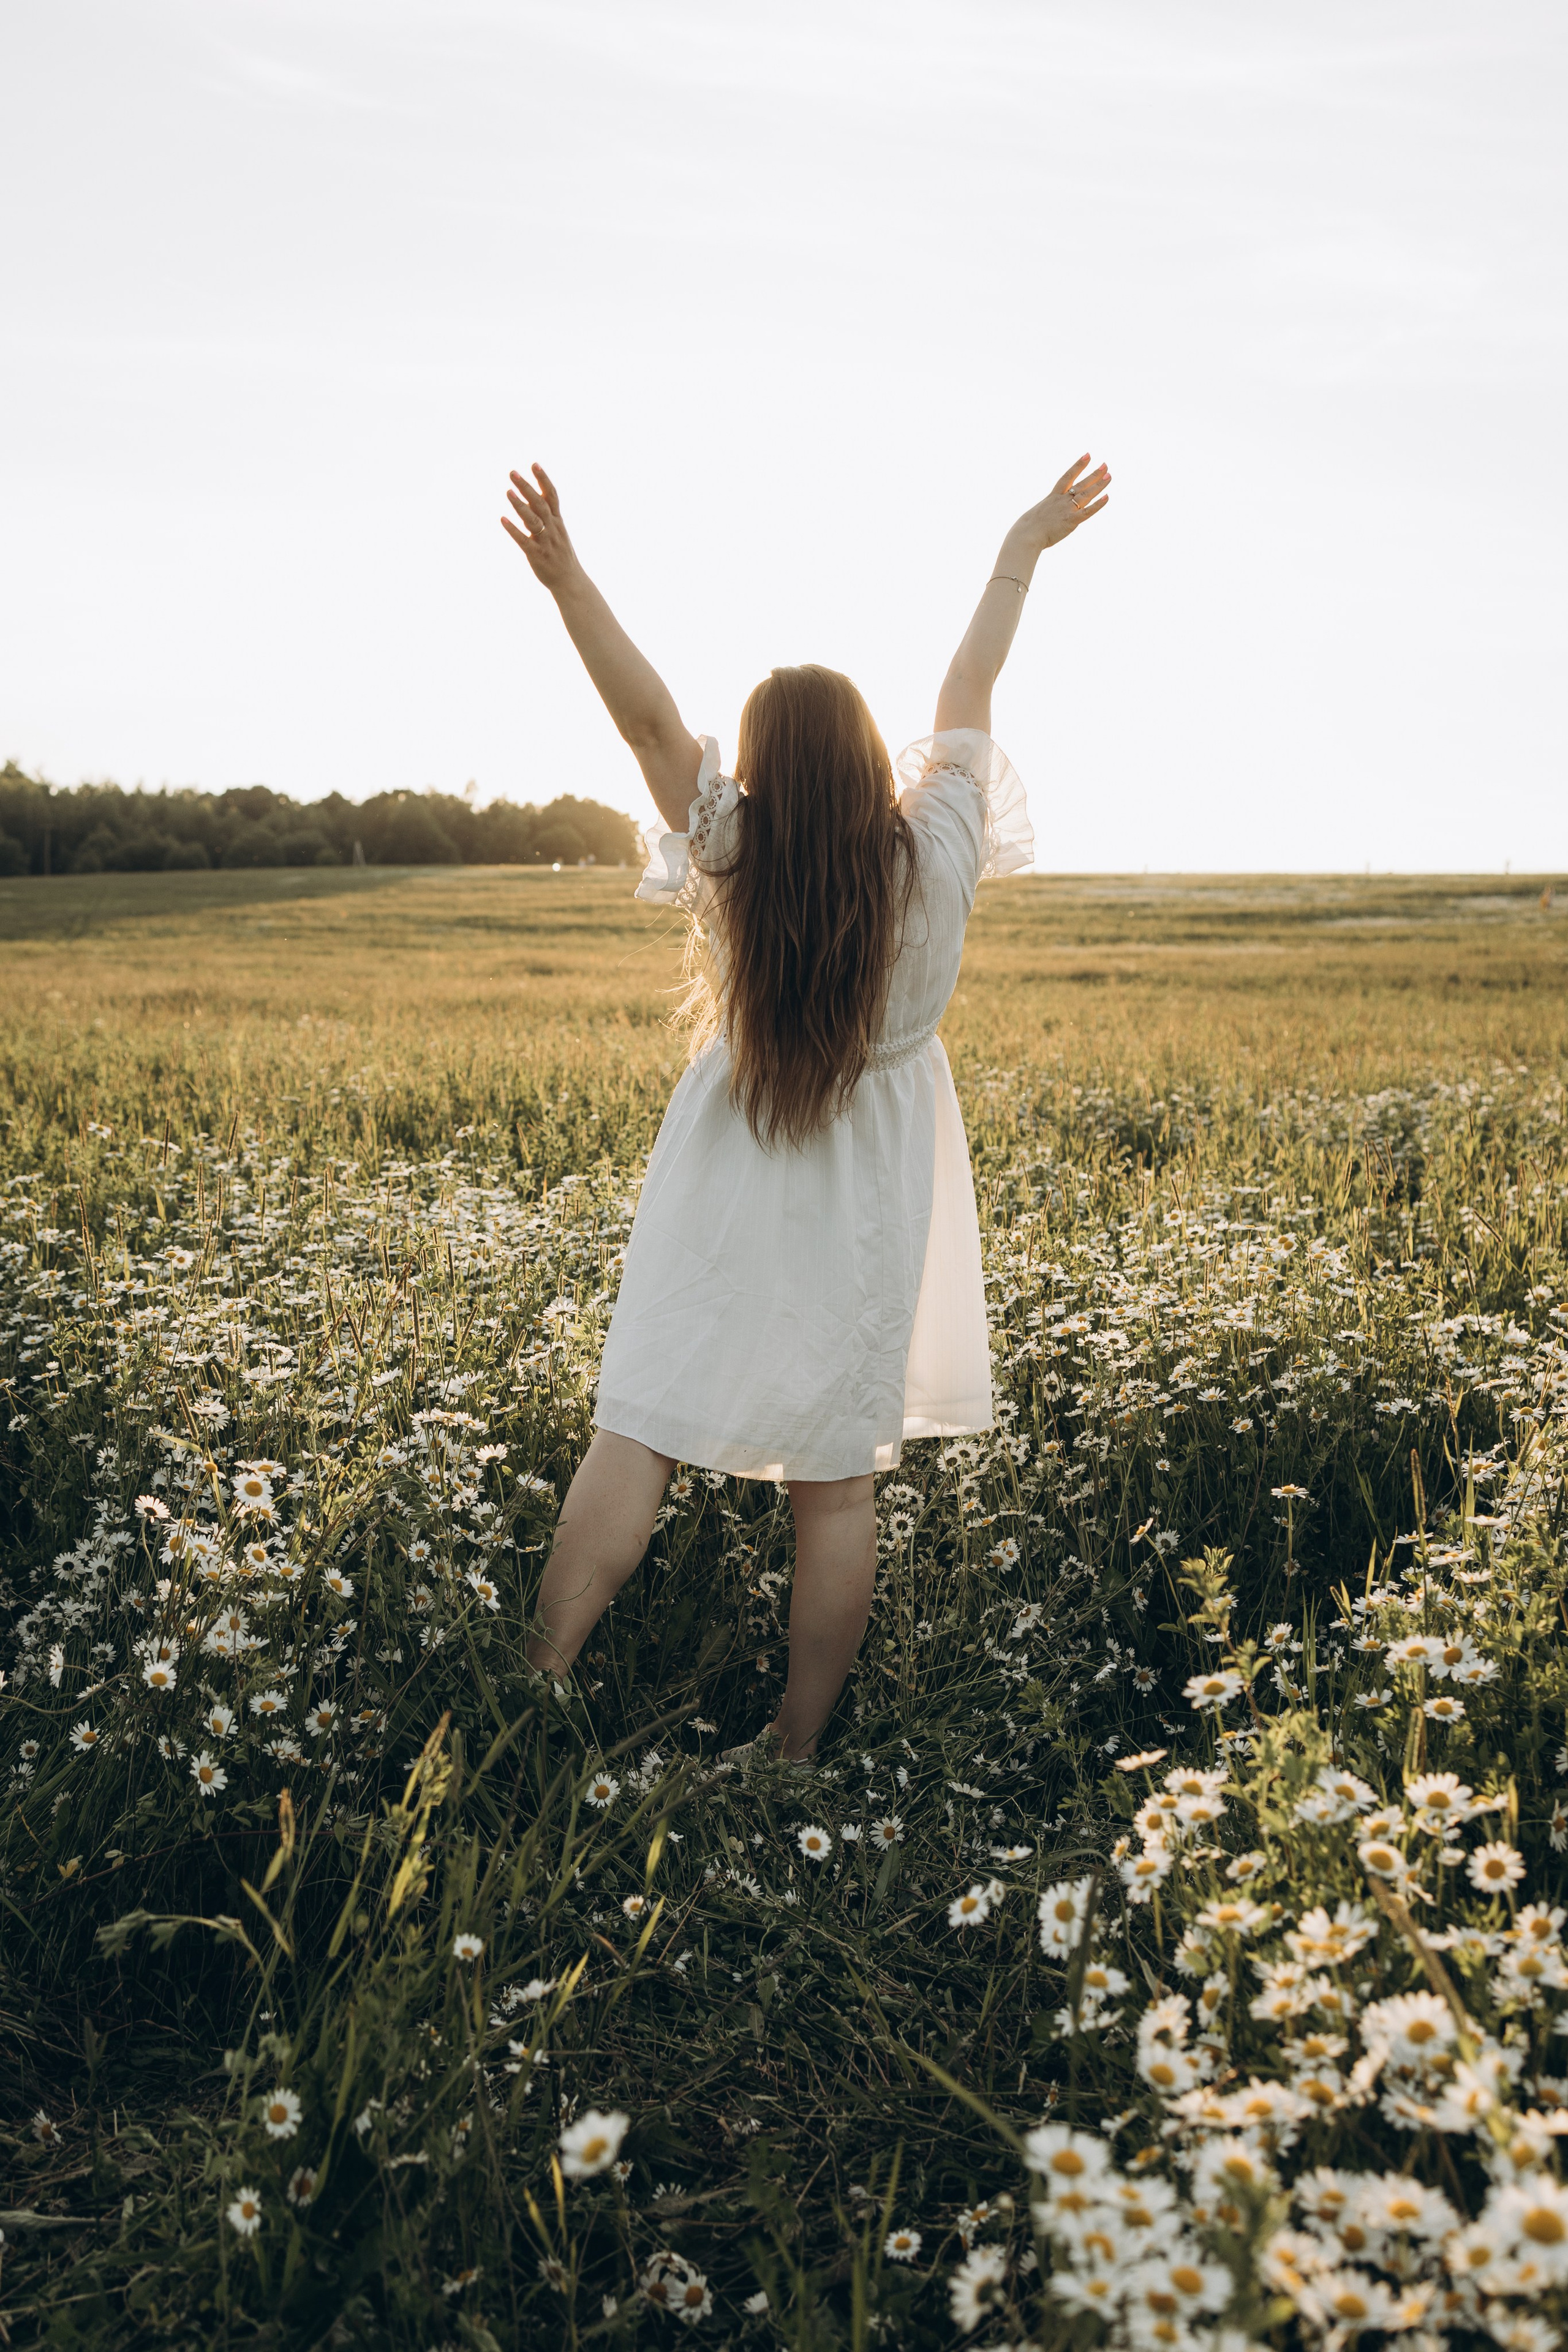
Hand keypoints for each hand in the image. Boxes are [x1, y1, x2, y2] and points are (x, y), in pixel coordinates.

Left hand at [501, 463, 580, 592]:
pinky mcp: (537, 554)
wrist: (570, 581)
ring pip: (533, 520)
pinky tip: (502, 519)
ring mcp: (545, 541)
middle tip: (512, 473)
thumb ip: (546, 515)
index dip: (543, 480)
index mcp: (557, 521)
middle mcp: (552, 528)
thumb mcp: (558, 531)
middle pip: (539, 503)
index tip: (534, 464)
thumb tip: (533, 497)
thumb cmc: (560, 554)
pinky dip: (513, 530)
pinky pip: (524, 540)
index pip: (551, 496)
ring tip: (508, 491)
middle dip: (526, 487)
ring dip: (520, 505)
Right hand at [1014, 454, 1110, 552]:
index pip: (1067, 477)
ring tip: (1109, 476)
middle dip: (1094, 474)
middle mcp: (1061, 500)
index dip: (1078, 466)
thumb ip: (1046, 513)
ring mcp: (1067, 509)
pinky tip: (1107, 497)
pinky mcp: (1071, 521)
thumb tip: (1047, 517)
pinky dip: (1098, 504)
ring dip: (1099, 484)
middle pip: (1081, 484)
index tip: (1087, 456)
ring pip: (1086, 494)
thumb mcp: (1037, 515)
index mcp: (1052, 497)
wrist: (1026, 534)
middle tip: (1105, 465)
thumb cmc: (1028, 529)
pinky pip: (1087, 511)